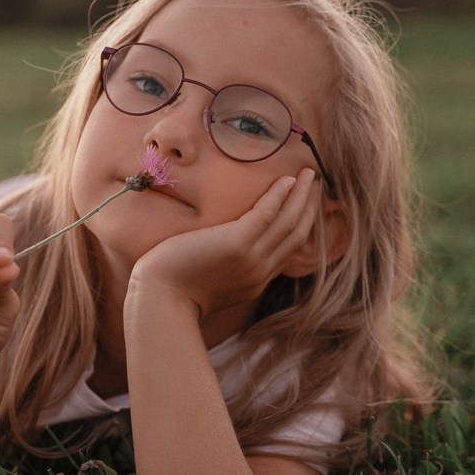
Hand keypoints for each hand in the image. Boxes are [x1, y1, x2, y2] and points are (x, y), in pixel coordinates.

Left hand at [130, 169, 320, 317]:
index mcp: (255, 282)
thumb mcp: (210, 285)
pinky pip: (267, 214)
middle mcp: (260, 272)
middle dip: (308, 207)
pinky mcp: (237, 243)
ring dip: (302, 195)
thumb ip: (226, 270)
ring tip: (309, 174)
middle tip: (314, 184)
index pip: (288, 251)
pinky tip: (286, 180)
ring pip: (289, 222)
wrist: (159, 300)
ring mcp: (251, 258)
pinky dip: (280, 196)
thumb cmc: (172, 291)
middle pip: (296, 235)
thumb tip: (223, 253)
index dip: (301, 226)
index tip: (305, 206)